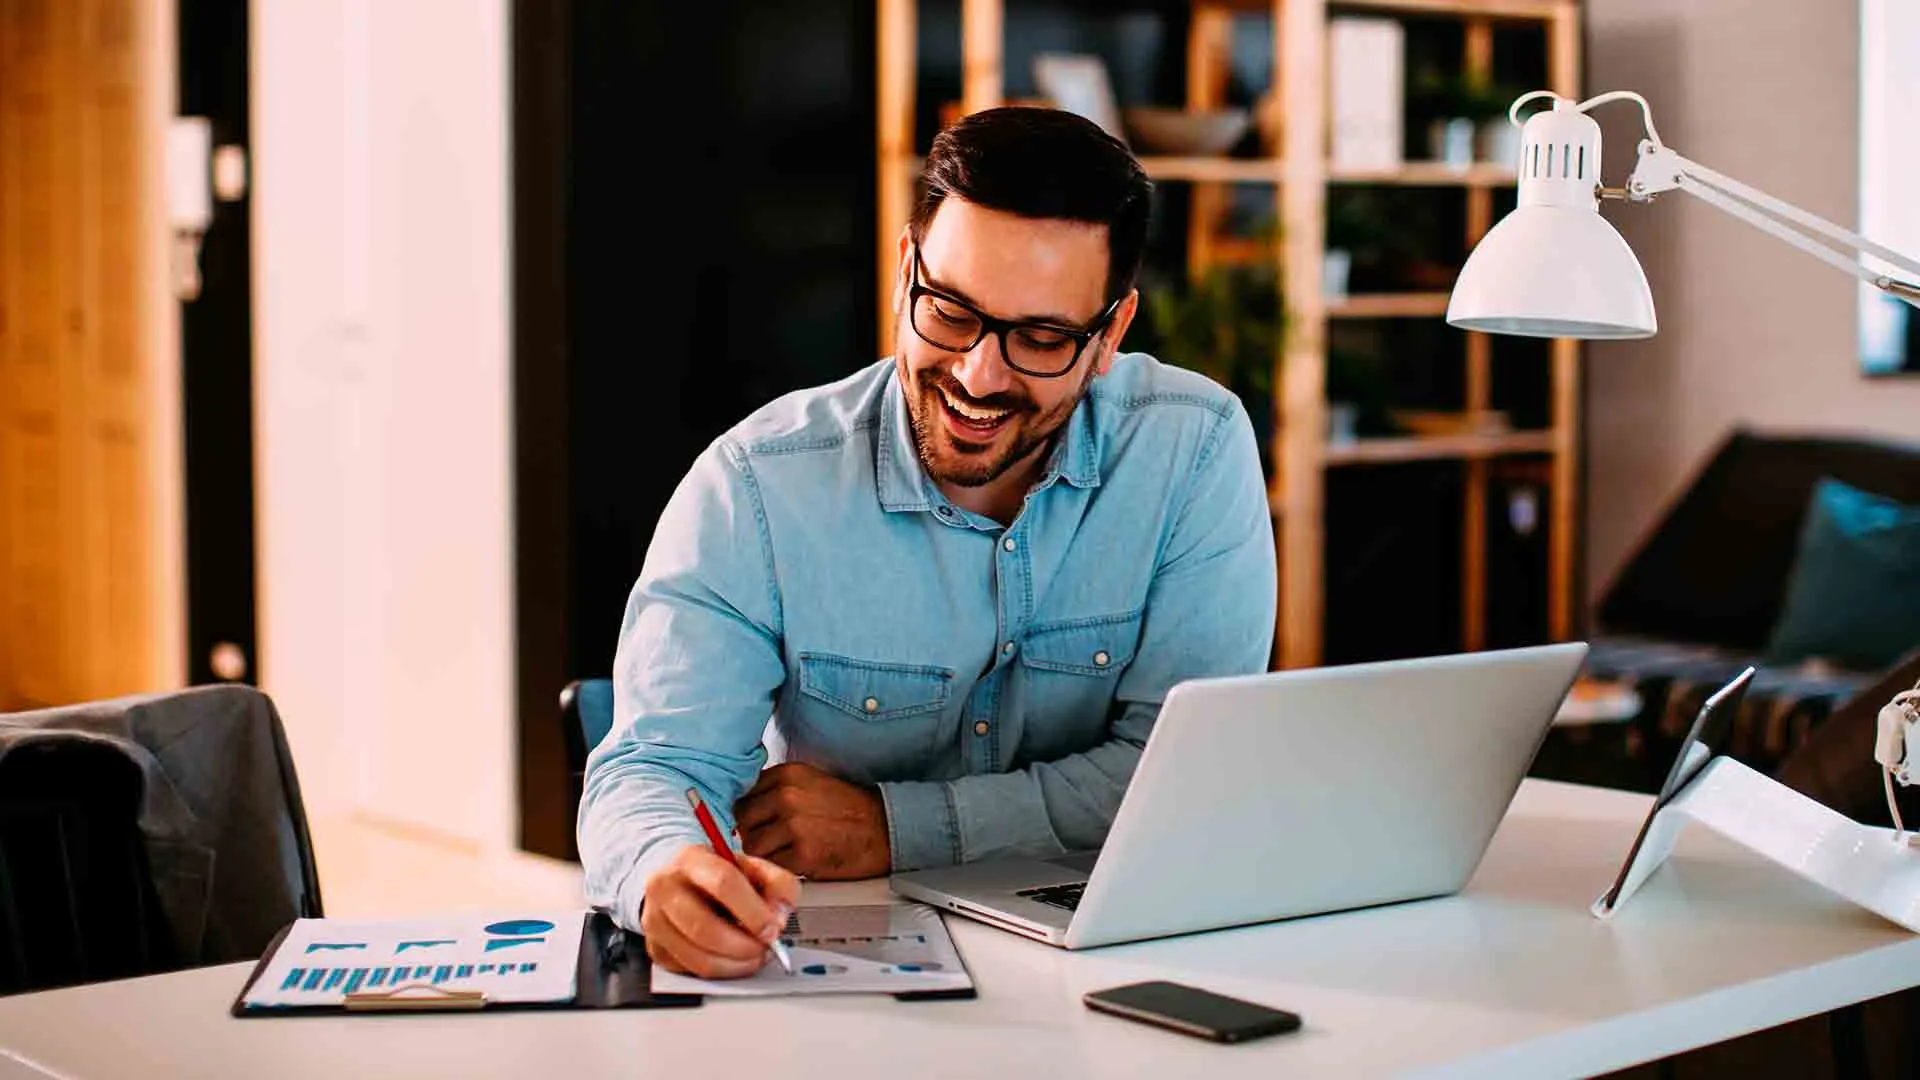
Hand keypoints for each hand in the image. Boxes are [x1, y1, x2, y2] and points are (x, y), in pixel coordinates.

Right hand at [640, 845, 799, 978]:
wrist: (680, 880)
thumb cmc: (718, 875)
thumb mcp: (752, 867)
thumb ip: (778, 884)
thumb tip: (779, 917)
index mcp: (692, 859)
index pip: (722, 883)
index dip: (753, 912)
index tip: (773, 930)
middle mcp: (665, 888)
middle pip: (704, 927)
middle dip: (743, 946)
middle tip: (765, 948)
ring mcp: (655, 920)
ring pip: (698, 957)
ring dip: (735, 965)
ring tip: (753, 957)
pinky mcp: (655, 948)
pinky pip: (692, 972)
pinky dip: (720, 971)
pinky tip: (732, 959)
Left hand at [736, 762, 891, 879]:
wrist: (882, 828)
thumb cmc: (847, 808)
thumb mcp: (809, 782)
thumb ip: (776, 789)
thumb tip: (743, 806)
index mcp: (787, 774)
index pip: (742, 793)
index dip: (746, 812)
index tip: (754, 821)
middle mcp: (786, 796)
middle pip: (742, 820)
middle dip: (752, 832)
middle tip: (770, 840)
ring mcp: (793, 825)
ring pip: (752, 845)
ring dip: (763, 853)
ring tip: (784, 852)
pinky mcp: (802, 854)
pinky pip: (771, 865)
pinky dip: (779, 867)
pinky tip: (796, 861)